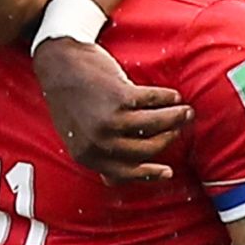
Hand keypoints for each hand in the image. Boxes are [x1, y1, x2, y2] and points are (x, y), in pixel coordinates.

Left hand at [33, 38, 190, 181]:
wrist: (59, 63)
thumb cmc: (70, 98)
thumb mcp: (74, 135)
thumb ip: (94, 155)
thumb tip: (112, 181)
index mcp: (86, 155)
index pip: (126, 173)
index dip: (150, 174)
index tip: (168, 172)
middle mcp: (99, 142)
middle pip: (147, 149)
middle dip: (168, 139)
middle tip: (178, 129)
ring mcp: (110, 120)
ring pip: (157, 125)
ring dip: (176, 118)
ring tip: (186, 112)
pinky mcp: (121, 97)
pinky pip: (155, 101)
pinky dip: (168, 98)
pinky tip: (174, 96)